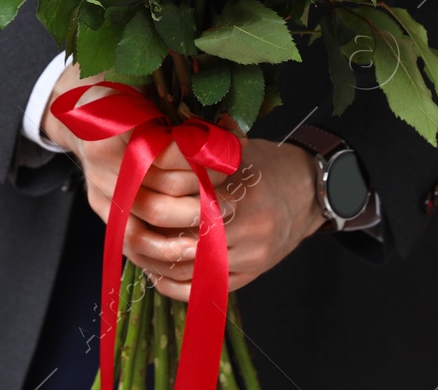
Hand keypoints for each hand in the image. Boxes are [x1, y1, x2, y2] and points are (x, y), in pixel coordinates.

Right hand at [40, 65, 230, 271]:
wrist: (79, 101)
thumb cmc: (121, 81)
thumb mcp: (145, 76)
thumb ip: (177, 96)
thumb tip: (224, 122)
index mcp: (107, 125)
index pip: (161, 155)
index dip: (198, 159)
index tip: (227, 156)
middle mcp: (98, 163)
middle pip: (157, 194)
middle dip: (200, 195)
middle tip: (230, 191)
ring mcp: (98, 189)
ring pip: (145, 223)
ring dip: (187, 226)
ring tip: (218, 222)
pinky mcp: (101, 207)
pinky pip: (130, 240)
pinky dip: (162, 251)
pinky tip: (193, 251)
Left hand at [122, 137, 324, 302]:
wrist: (310, 192)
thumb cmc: (269, 166)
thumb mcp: (240, 151)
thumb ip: (203, 154)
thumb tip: (159, 146)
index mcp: (247, 197)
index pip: (192, 211)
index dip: (160, 208)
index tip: (137, 200)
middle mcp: (252, 232)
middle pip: (188, 245)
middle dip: (154, 239)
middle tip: (127, 227)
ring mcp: (252, 258)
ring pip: (194, 272)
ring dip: (160, 265)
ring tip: (136, 248)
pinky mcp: (251, 276)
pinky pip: (206, 290)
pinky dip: (176, 286)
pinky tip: (156, 273)